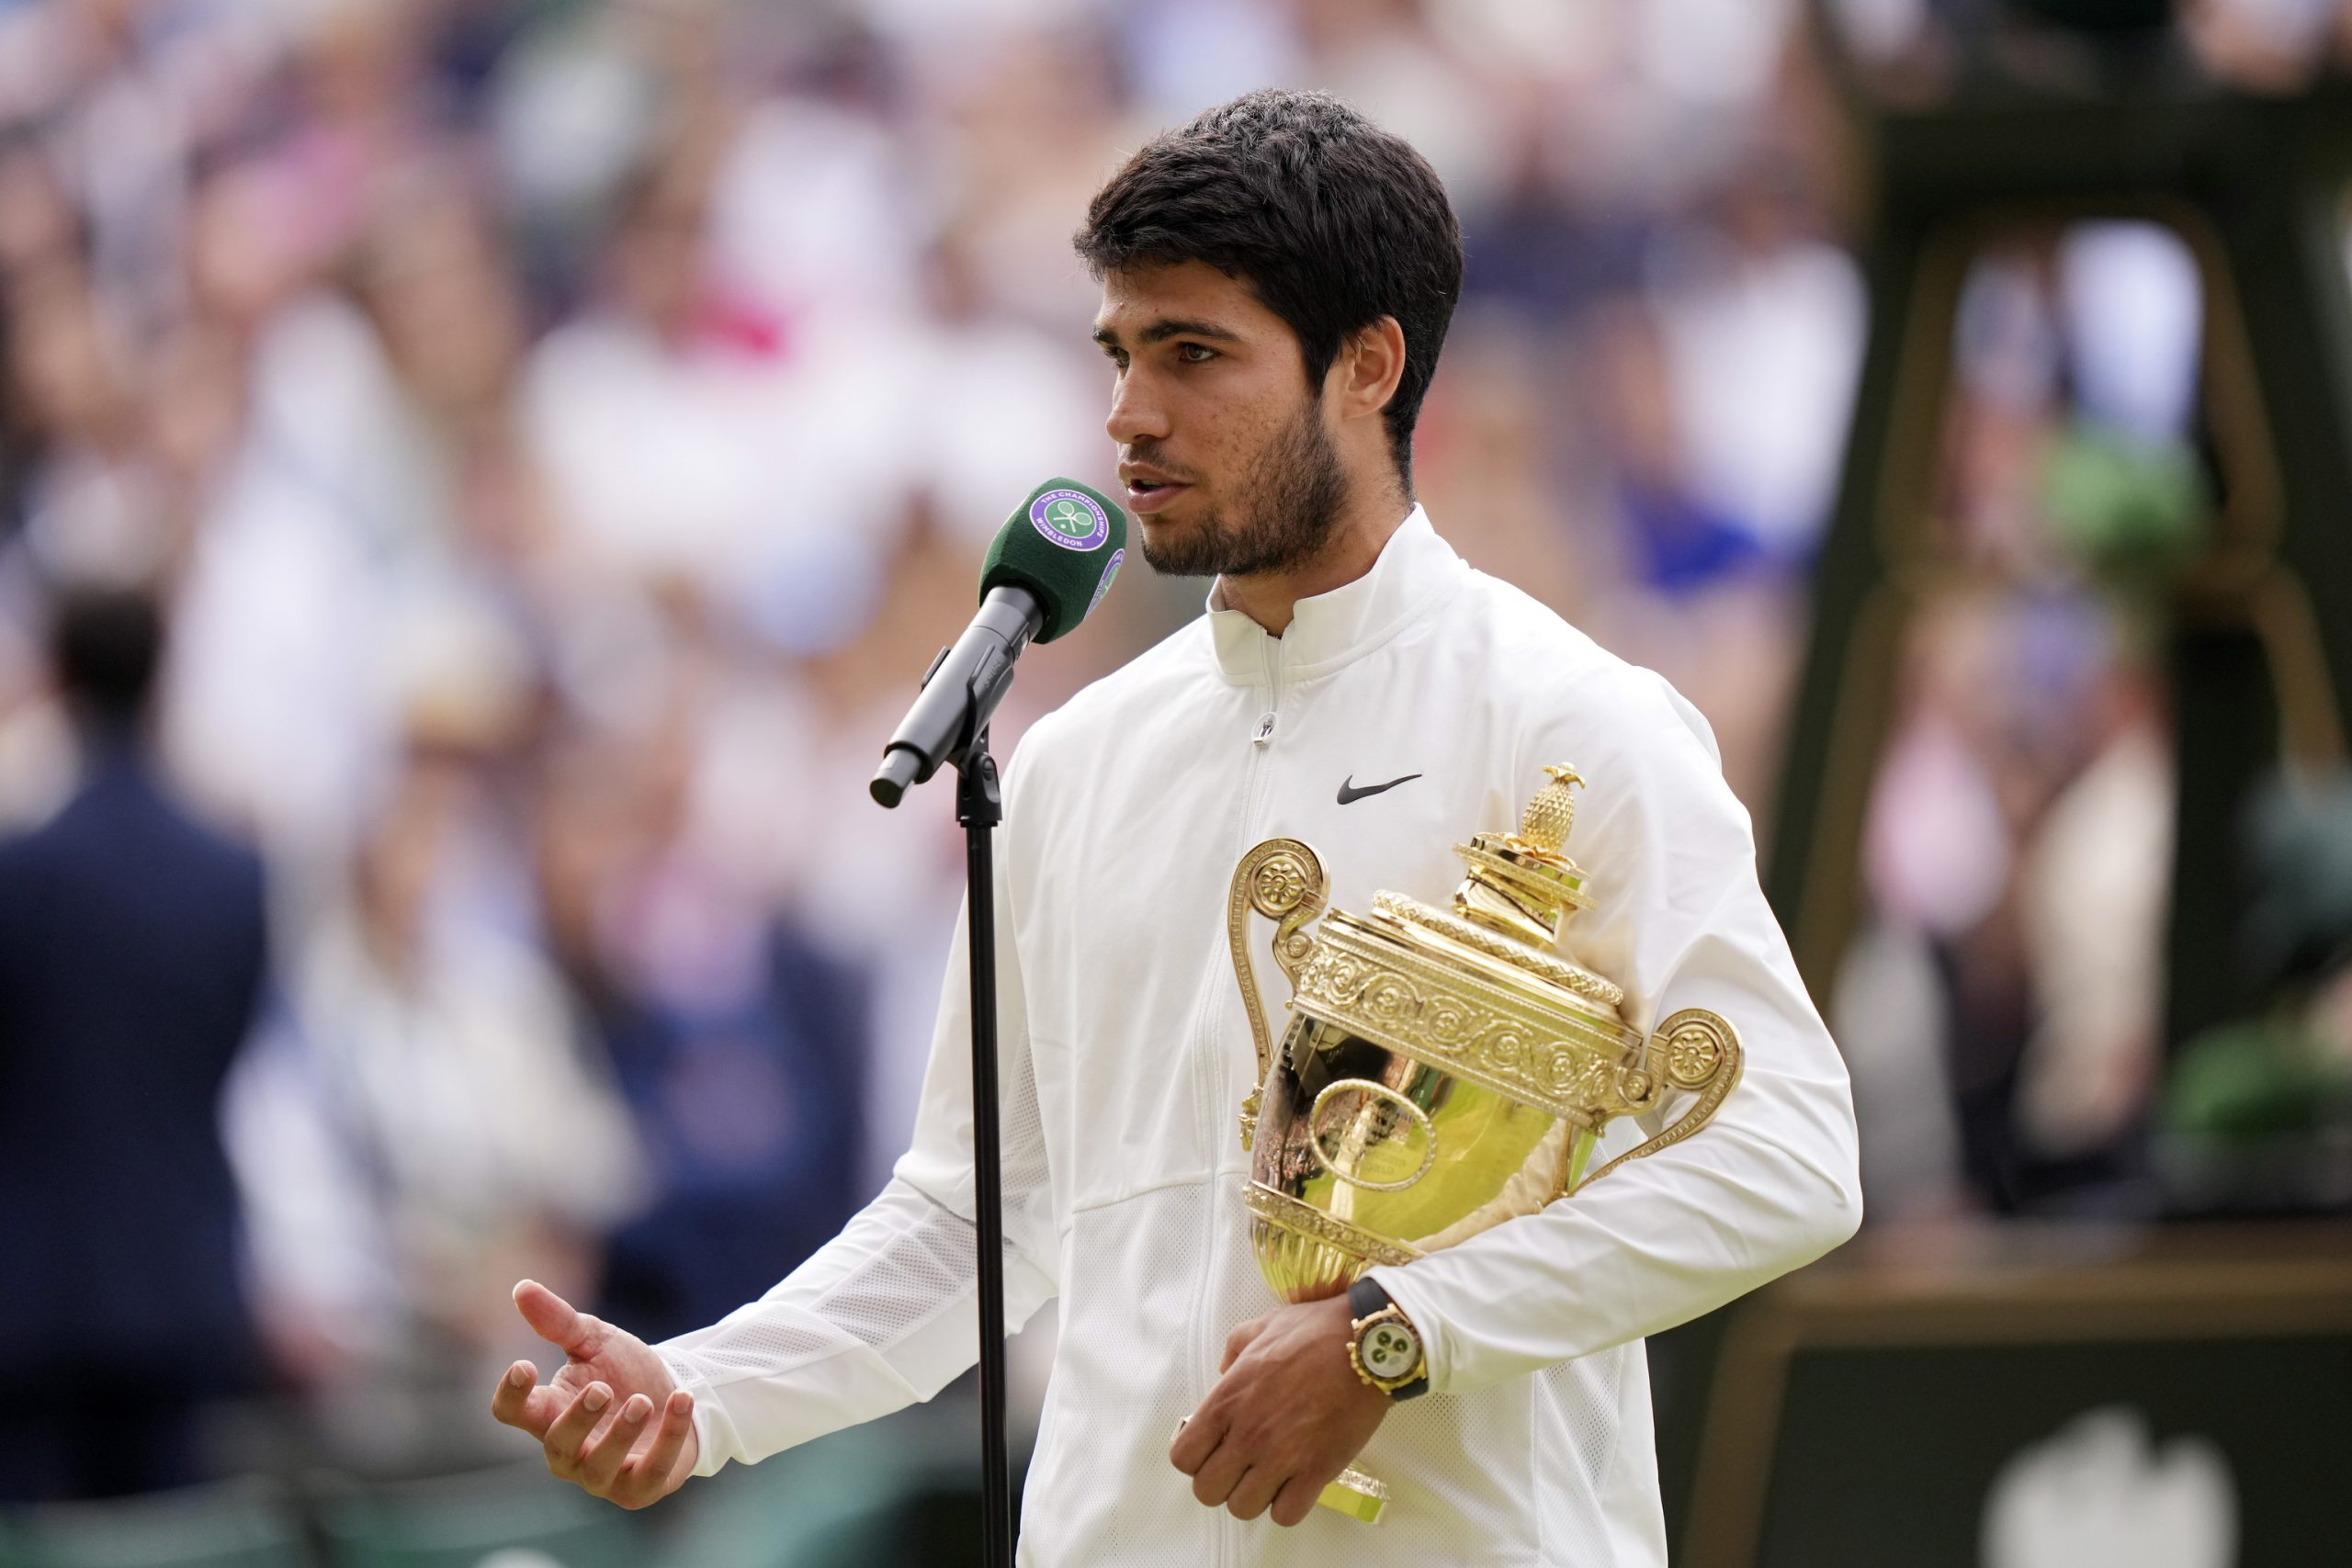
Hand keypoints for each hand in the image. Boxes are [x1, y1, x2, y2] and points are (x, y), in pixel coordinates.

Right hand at [489, 1279, 699, 1508]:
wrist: (674, 1394)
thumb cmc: (623, 1372)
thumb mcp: (594, 1341)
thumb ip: (559, 1321)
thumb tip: (521, 1287)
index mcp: (549, 1412)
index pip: (512, 1413)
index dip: (511, 1395)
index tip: (524, 1365)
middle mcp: (569, 1451)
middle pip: (557, 1446)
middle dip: (577, 1420)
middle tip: (600, 1389)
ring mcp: (603, 1475)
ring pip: (599, 1468)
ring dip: (621, 1435)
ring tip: (643, 1400)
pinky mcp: (641, 1487)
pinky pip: (651, 1472)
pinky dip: (669, 1439)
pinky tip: (682, 1401)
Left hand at [1170, 1295, 1390, 1526]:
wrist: (1367, 1344)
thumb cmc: (1313, 1331)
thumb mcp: (1261, 1327)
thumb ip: (1233, 1350)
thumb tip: (1223, 1372)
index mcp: (1226, 1400)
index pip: (1183, 1457)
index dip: (1195, 1457)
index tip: (1214, 1448)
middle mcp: (1246, 1434)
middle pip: (1208, 1491)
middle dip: (1221, 1482)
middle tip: (1242, 1466)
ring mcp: (1281, 1456)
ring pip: (1243, 1508)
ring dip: (1255, 1496)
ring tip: (1272, 1475)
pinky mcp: (1316, 1472)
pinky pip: (1286, 1515)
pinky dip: (1288, 1506)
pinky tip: (1297, 1484)